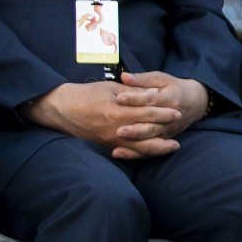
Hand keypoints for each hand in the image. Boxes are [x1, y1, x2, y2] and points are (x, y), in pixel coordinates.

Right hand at [25, 73, 194, 158]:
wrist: (62, 109)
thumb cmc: (86, 95)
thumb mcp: (111, 88)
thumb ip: (133, 92)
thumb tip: (153, 92)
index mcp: (119, 110)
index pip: (148, 112)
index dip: (164, 112)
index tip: (177, 111)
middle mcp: (117, 128)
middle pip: (147, 130)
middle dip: (165, 128)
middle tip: (180, 126)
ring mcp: (111, 140)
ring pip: (140, 147)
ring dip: (158, 147)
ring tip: (173, 146)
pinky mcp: (105, 146)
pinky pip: (127, 153)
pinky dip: (141, 154)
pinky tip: (151, 153)